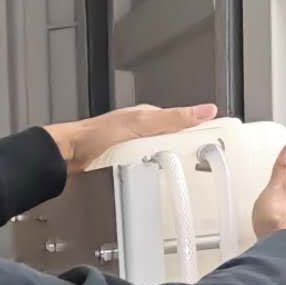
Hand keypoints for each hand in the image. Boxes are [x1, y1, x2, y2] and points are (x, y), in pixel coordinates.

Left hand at [45, 103, 217, 172]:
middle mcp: (141, 128)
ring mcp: (131, 144)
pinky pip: (144, 163)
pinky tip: (156, 174)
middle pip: (173, 138)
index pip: (183, 120)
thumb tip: (204, 110)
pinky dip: (153, 168)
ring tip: (184, 169)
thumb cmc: (94, 135)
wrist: (66, 154)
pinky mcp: (121, 159)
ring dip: (169, 160)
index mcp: (148, 115)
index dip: (201, 128)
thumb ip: (172, 119)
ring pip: (159, 152)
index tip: (219, 139)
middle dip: (187, 148)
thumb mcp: (140, 124)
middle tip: (205, 159)